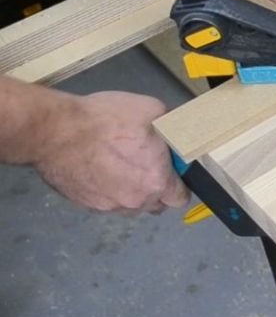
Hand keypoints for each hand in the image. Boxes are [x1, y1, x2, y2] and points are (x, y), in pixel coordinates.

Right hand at [35, 91, 188, 213]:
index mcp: (156, 181)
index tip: (172, 169)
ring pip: (132, 205)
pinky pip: (108, 202)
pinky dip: (109, 190)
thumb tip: (177, 131)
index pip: (181, 197)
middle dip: (157, 187)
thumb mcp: (151, 110)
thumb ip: (172, 127)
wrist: (54, 130)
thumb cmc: (104, 120)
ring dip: (132, 190)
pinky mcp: (87, 205)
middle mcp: (136, 200)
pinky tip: (101, 168)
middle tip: (146, 164)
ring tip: (120, 164)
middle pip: (157, 204)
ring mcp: (110, 206)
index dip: (180, 183)